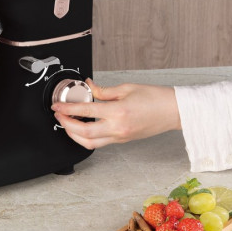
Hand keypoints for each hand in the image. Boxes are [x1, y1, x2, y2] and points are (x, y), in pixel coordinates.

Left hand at [51, 78, 181, 148]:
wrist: (174, 111)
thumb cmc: (155, 98)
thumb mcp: (126, 88)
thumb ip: (103, 90)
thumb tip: (89, 86)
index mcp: (118, 112)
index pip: (85, 111)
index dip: (67, 108)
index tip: (57, 105)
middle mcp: (118, 128)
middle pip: (83, 133)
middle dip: (66, 124)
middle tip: (58, 114)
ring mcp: (120, 137)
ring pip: (90, 143)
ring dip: (74, 135)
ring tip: (66, 123)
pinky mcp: (122, 140)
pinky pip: (100, 143)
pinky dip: (86, 137)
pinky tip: (81, 128)